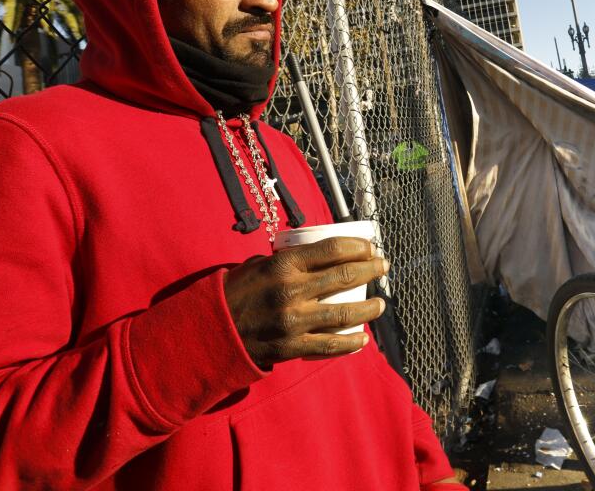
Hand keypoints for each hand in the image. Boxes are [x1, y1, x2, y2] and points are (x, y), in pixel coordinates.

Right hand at [224, 236, 388, 365]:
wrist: (211, 330)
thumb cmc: (235, 292)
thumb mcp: (258, 264)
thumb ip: (288, 260)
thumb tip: (319, 255)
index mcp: (283, 265)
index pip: (332, 249)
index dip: (358, 246)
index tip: (370, 247)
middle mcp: (291, 291)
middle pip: (345, 276)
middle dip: (371, 270)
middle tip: (383, 268)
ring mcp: (294, 321)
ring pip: (345, 313)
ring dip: (369, 308)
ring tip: (380, 304)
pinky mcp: (292, 347)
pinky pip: (330, 345)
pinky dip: (351, 342)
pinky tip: (363, 338)